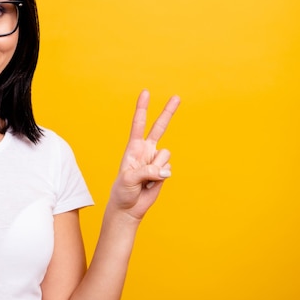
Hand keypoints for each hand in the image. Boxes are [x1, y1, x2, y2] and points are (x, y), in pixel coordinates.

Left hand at [109, 90, 179, 220]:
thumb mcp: (129, 180)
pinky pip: (169, 170)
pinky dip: (161, 178)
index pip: (139, 124)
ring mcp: (156, 160)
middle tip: (177, 96)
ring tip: (145, 179)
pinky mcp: (164, 171)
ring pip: (166, 156)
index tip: (145, 92)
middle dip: (168, 112)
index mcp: (133, 148)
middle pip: (159, 127)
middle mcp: (146, 150)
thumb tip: (165, 171)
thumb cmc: (123, 191)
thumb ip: (146, 172)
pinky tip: (151, 184)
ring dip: (157, 169)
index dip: (142, 108)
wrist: (129, 206)